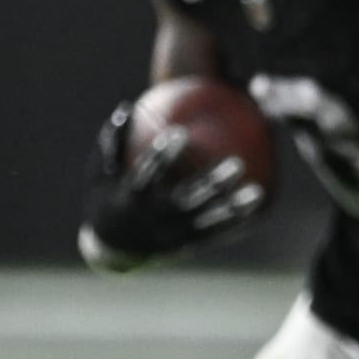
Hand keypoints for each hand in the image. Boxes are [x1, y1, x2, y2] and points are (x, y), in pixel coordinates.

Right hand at [78, 102, 265, 271]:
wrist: (112, 249)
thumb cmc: (107, 199)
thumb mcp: (100, 174)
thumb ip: (112, 143)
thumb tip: (126, 108)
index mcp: (129, 200)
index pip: (147, 175)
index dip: (163, 155)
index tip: (180, 132)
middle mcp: (152, 220)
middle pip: (187, 201)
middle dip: (211, 184)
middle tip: (237, 163)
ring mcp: (170, 236)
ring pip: (206, 222)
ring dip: (233, 208)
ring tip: (257, 191)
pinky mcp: (185, 246)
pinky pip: (214, 234)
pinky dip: (236, 223)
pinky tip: (259, 208)